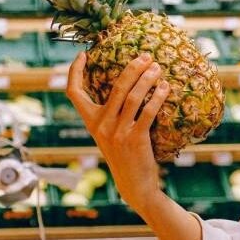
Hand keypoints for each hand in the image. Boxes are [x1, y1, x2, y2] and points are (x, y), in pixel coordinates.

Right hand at [66, 52, 170, 213]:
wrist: (134, 185)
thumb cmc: (124, 156)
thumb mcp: (110, 135)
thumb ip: (110, 115)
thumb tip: (125, 86)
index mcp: (91, 123)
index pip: (74, 93)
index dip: (74, 72)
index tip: (83, 55)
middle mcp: (101, 126)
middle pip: (115, 87)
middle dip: (132, 68)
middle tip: (146, 56)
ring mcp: (117, 132)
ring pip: (133, 96)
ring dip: (147, 78)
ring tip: (158, 68)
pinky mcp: (135, 139)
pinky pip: (147, 112)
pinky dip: (157, 97)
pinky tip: (165, 88)